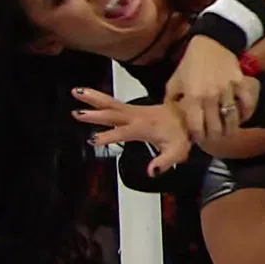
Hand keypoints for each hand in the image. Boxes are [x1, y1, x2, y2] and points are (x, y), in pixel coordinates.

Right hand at [72, 88, 191, 177]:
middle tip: (76, 112)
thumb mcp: (177, 151)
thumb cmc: (182, 135)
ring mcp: (134, 110)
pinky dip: (100, 98)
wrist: (189, 116)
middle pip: (112, 113)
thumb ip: (164, 162)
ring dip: (93, 97)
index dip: (108, 136)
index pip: (122, 132)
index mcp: (143, 127)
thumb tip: (151, 172)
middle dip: (94, 113)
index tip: (92, 140)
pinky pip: (114, 102)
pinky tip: (88, 96)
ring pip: (111, 103)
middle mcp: (136, 116)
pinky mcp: (133, 108)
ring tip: (75, 91)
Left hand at [165, 36, 249, 143]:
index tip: (200, 139)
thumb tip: (172, 118)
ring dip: (230, 129)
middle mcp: (210, 96)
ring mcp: (227, 89)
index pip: (197, 127)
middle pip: (215, 128)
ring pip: (232, 120)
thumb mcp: (174, 82)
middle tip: (214, 137)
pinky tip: (241, 118)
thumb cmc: (190, 64)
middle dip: (214, 137)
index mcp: (192, 97)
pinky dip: (245, 114)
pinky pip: (246, 105)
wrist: (210, 43)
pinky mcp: (240, 83)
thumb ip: (171, 101)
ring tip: (227, 131)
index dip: (199, 138)